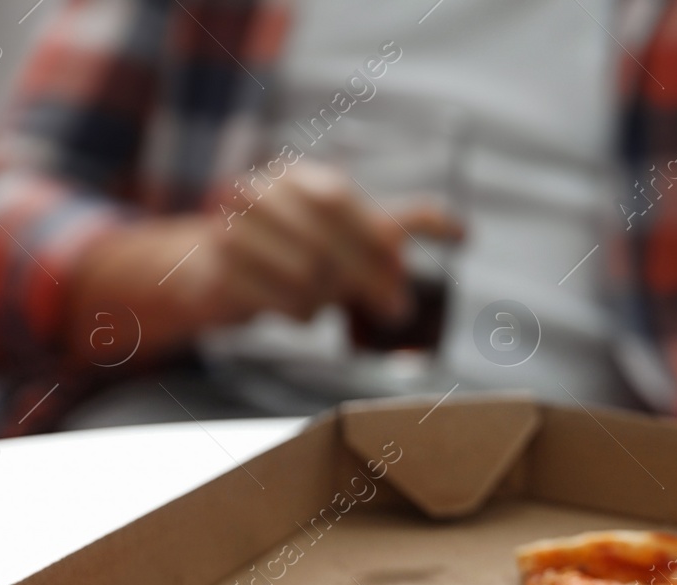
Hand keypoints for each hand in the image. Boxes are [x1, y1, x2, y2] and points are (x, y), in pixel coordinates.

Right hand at [66, 161, 462, 361]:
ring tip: (328, 302)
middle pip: (331, 244)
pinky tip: (302, 312)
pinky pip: (283, 303)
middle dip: (371, 281)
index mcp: (294, 176)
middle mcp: (260, 193)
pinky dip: (302, 315)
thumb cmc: (293, 248)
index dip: (378, 238)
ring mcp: (233, 230)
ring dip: (330, 301)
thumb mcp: (346, 229)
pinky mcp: (219, 270)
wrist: (213, 269)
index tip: (405, 270)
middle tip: (395, 309)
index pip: (343, 201)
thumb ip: (397, 227)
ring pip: (309, 278)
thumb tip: (463, 232)